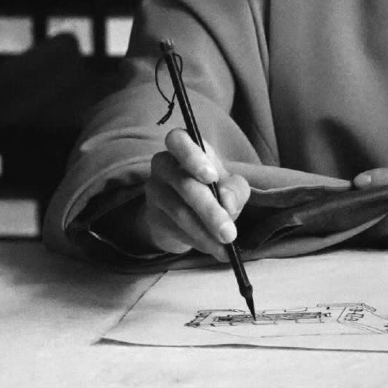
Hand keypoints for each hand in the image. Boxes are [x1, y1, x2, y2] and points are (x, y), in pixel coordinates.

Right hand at [142, 129, 250, 260]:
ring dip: (205, 232)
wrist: (184, 217)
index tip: (211, 177)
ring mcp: (154, 190)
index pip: (178, 139)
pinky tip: (213, 248)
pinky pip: (175, 229)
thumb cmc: (212, 190)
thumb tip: (227, 202)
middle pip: (184, 184)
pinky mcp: (152, 215)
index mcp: (184, 148)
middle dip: (209, 210)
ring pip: (179, 211)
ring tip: (225, 245)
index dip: (193, 157)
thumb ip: (235, 189)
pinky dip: (198, 241)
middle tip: (229, 233)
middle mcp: (164, 164)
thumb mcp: (230, 186)